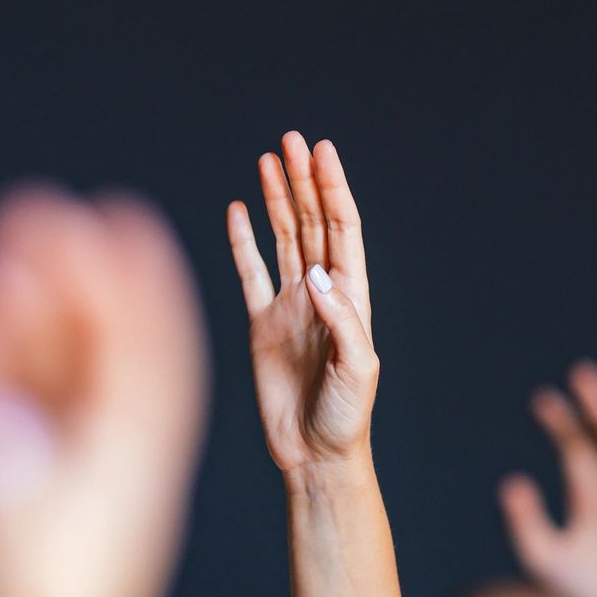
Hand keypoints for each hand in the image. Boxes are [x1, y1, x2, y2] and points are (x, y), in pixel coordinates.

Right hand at [0, 187, 207, 596]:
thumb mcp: (24, 575)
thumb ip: (8, 489)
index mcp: (133, 482)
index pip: (147, 365)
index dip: (136, 287)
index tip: (120, 220)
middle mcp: (109, 473)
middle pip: (97, 357)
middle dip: (66, 283)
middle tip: (29, 216)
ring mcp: (66, 486)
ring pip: (51, 384)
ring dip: (19, 321)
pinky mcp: (27, 504)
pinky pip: (15, 421)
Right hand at [226, 132, 378, 475]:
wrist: (315, 457)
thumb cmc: (347, 419)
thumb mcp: (358, 369)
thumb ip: (340, 320)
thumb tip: (314, 274)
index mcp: (350, 298)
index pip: (342, 230)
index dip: (333, 189)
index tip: (322, 152)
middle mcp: (319, 294)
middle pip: (312, 223)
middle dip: (303, 180)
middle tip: (291, 139)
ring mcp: (288, 307)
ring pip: (282, 239)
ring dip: (277, 199)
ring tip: (268, 159)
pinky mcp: (260, 326)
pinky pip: (249, 274)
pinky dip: (243, 243)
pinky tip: (238, 211)